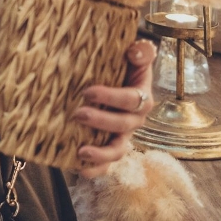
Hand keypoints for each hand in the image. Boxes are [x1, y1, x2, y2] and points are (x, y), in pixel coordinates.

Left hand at [72, 39, 156, 177]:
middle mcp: (135, 119)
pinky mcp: (110, 146)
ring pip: (118, 150)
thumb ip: (141, 51)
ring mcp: (123, 135)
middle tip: (78, 113)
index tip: (88, 91)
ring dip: (101, 152)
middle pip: (123, 125)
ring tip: (81, 151)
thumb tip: (135, 50)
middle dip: (101, 121)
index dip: (111, 97)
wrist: (116, 79)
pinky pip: (107, 164)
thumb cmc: (123, 66)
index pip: (131, 99)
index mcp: (142, 96)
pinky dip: (96, 169)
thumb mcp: (134, 55)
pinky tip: (80, 169)